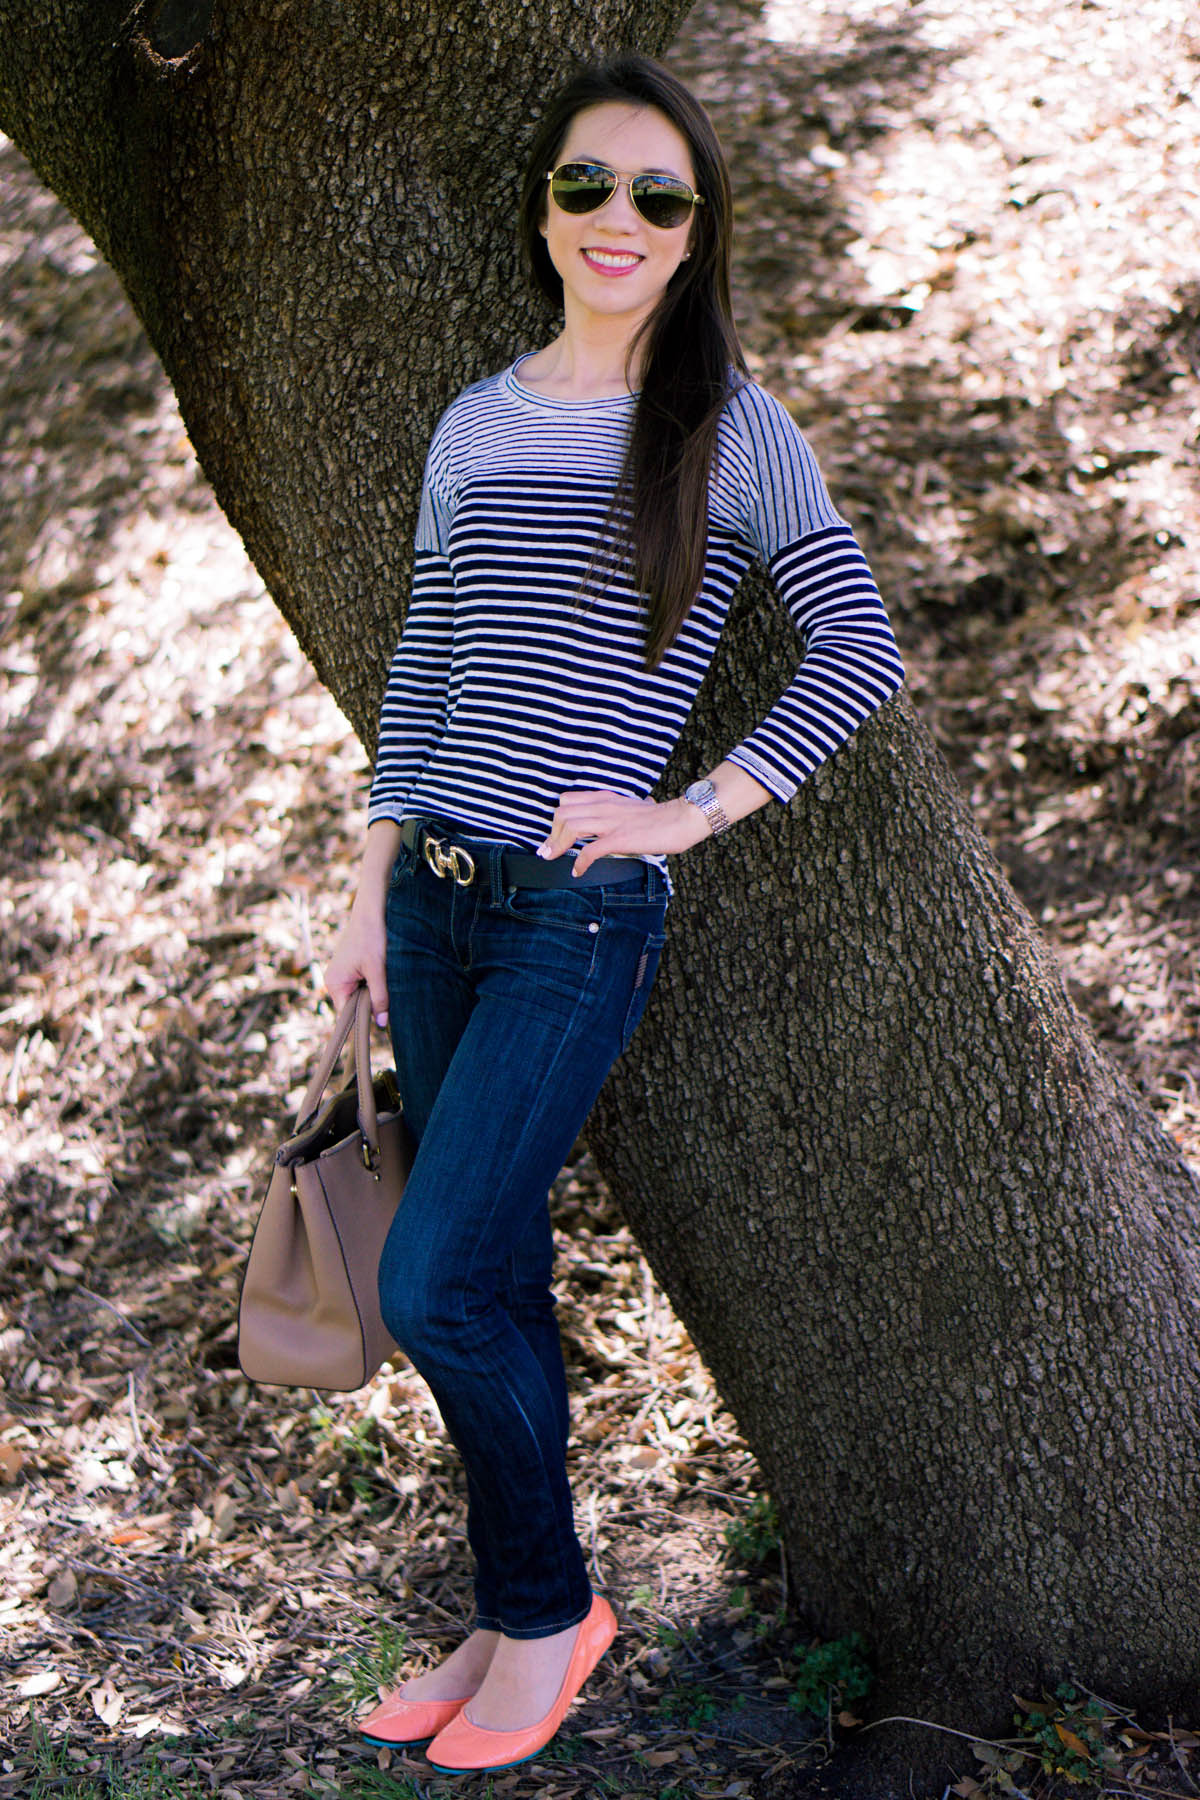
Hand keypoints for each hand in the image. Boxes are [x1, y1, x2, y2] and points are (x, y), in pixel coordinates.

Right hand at [324, 903, 387, 1025]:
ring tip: (383, 980)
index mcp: (334, 983)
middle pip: (353, 1005)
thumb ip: (379, 997)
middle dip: (369, 1004)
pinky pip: (361, 984)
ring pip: (359, 995)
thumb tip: (381, 1023)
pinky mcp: (350, 968)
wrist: (371, 912)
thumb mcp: (377, 970)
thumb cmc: (371, 938)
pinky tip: (381, 973)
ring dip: (372, 992)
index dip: (362, 1020)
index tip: (379, 1023)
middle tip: (387, 997)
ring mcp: (341, 974)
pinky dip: (372, 983)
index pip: (346, 1014)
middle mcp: (334, 981)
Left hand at [537, 790, 708, 877]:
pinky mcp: (619, 839)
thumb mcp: (634, 806)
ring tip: (554, 858)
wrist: (682, 818)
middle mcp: (604, 807)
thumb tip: (632, 810)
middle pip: (562, 813)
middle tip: (549, 851)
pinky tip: (578, 871)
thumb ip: (623, 809)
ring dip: (557, 845)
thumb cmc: (662, 816)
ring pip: (570, 826)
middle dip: (551, 833)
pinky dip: (579, 863)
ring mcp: (611, 822)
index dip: (556, 820)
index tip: (554, 836)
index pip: (567, 801)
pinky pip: (590, 850)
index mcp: (605, 799)